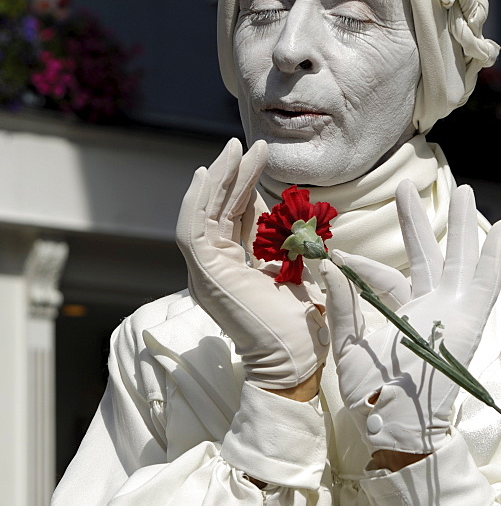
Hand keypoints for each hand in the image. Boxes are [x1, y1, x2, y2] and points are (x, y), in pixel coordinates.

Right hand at [176, 138, 328, 390]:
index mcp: (234, 269)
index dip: (245, 186)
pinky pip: (192, 230)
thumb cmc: (302, 327)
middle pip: (220, 211)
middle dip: (234, 175)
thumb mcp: (294, 271)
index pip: (235, 218)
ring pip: (205, 214)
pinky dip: (197, 201)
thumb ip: (283, 244)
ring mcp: (207, 273)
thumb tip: (288, 215)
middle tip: (250, 144)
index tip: (260, 158)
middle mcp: (216, 269)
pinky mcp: (206, 276)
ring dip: (219, 179)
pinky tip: (208, 174)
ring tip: (235, 148)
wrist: (296, 361)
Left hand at [320, 181, 500, 454]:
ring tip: (466, 191)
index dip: (361, 266)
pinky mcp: (470, 321)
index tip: (336, 257)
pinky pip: (484, 283)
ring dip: (462, 226)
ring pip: (458, 259)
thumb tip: (330, 267)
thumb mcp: (348, 347)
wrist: (395, 424)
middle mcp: (428, 309)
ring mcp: (451, 313)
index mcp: (400, 315)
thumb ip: (342, 308)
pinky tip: (500, 228)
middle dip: (417, 221)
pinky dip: (493, 256)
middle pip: (426, 255)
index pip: (383, 278)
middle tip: (406, 186)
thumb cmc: (369, 395)